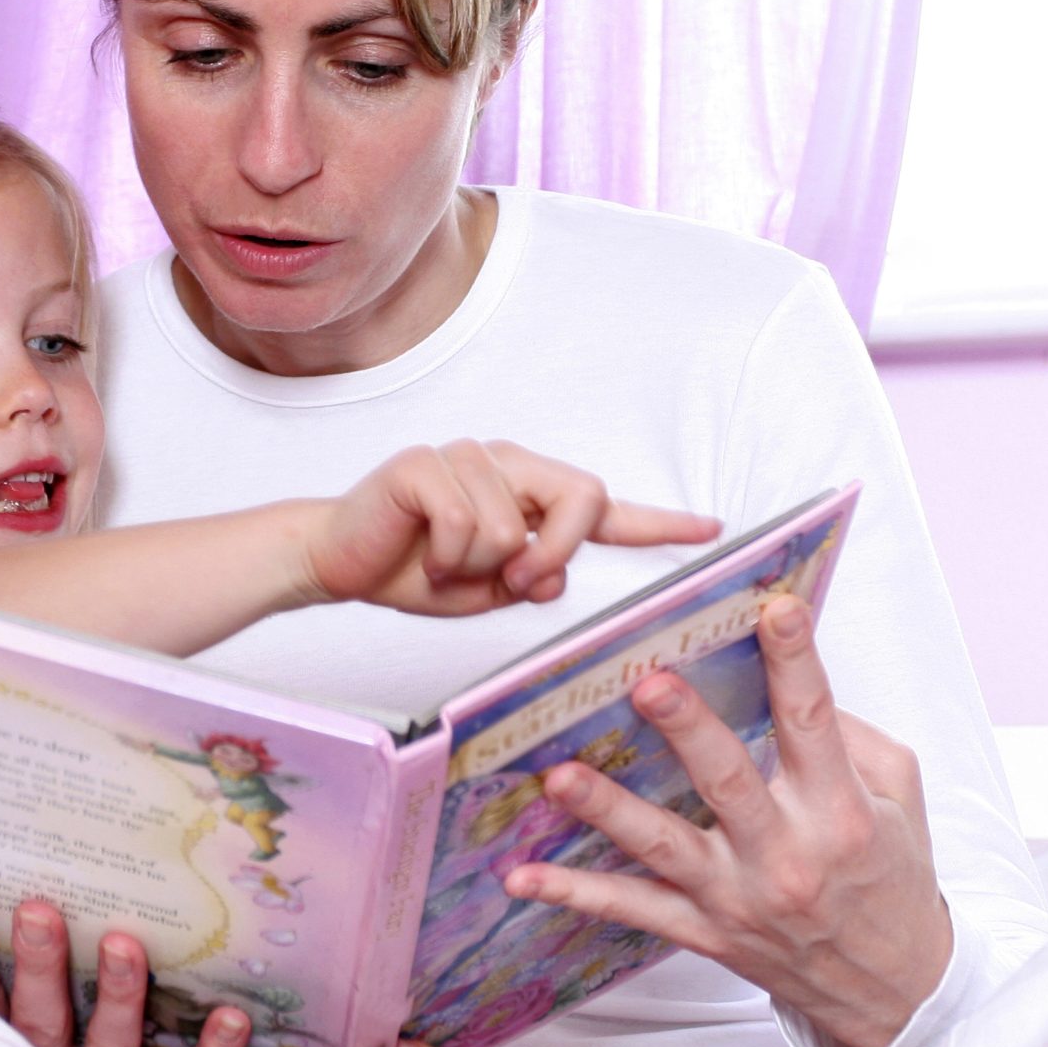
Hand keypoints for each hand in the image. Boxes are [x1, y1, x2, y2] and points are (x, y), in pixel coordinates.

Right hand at [302, 441, 717, 615]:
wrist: (337, 561)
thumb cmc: (414, 571)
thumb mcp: (488, 590)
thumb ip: (530, 578)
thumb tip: (551, 572)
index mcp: (528, 493)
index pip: (602, 508)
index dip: (658, 522)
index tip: (710, 528)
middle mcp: (506, 464)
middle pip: (580, 498)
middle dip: (557, 551)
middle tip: (511, 580)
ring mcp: (465, 456)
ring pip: (511, 529)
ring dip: (473, 567)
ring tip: (439, 564)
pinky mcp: (424, 464)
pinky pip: (463, 523)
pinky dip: (442, 558)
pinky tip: (419, 555)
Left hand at [501, 595, 950, 1046]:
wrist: (894, 993)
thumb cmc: (892, 880)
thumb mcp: (901, 801)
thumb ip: (853, 738)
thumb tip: (788, 680)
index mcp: (840, 811)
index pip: (814, 722)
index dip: (795, 661)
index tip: (775, 608)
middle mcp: (787, 854)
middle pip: (728, 781)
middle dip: (687, 729)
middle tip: (647, 683)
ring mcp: (739, 897)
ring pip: (663, 847)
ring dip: (607, 810)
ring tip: (558, 777)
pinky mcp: (706, 932)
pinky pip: (632, 909)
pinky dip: (575, 894)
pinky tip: (522, 876)